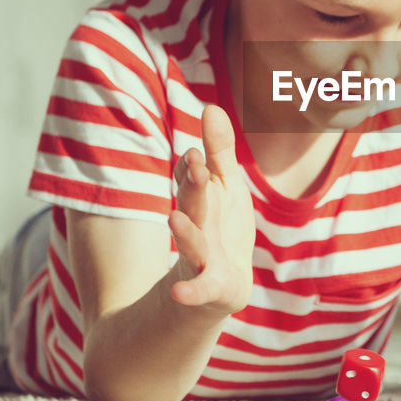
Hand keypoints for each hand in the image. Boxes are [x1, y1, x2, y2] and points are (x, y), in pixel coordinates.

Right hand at [166, 104, 255, 314]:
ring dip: (185, 231)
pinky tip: (180, 293)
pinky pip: (200, 288)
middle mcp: (196, 226)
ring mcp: (201, 257)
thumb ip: (218, 151)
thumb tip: (211, 107)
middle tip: (194, 164)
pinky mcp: (211, 286)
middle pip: (194, 204)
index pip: (193, 180)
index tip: (197, 152)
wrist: (219, 287)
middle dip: (193, 185)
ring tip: (175, 219)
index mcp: (200, 200)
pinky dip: (190, 291)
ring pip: (192, 242)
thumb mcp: (225, 186)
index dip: (194, 167)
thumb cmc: (222, 227)